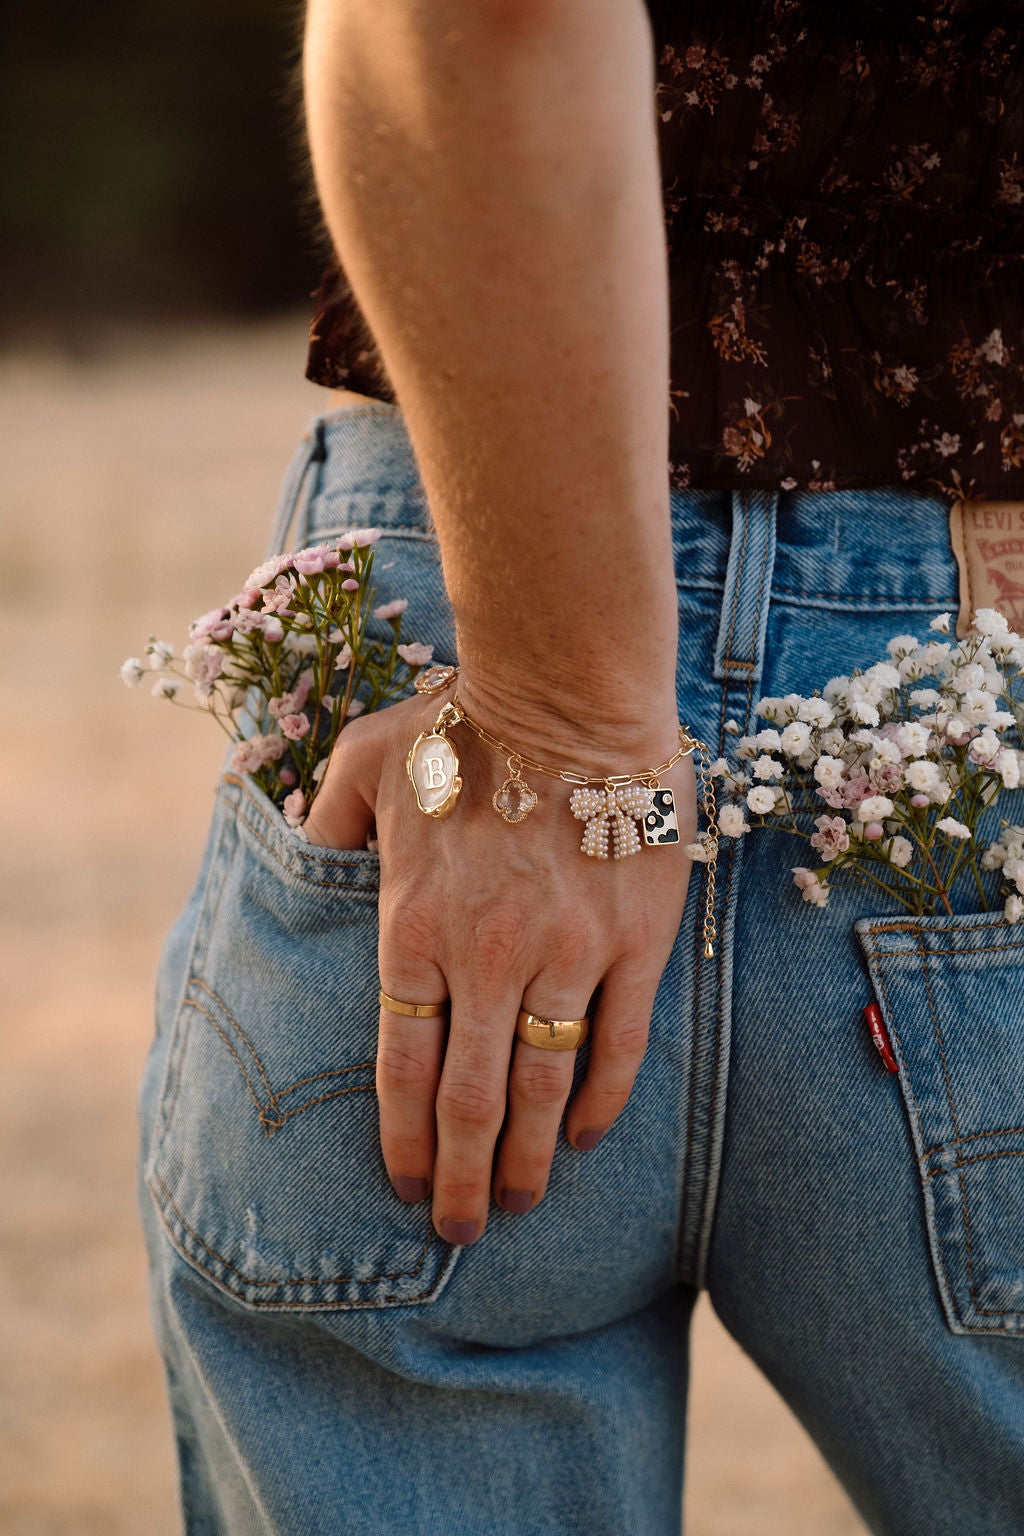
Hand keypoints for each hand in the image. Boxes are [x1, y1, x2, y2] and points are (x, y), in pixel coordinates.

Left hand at [304, 686, 695, 1243]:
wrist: (569, 688)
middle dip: (465, 1176)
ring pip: (546, 1083)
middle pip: (472, 1097)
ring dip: (532, 1157)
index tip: (406, 1183)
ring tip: (524, 1204)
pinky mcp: (634, 941)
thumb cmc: (462, 722)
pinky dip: (603, 1100)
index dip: (403, 1136)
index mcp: (414, 927)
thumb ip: (322, 822)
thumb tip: (286, 845)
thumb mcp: (362, 762)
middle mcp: (487, 957)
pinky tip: (589, 1139)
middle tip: (463, 1229)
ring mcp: (567, 954)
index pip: (402, 1063)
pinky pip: (620, 1042)